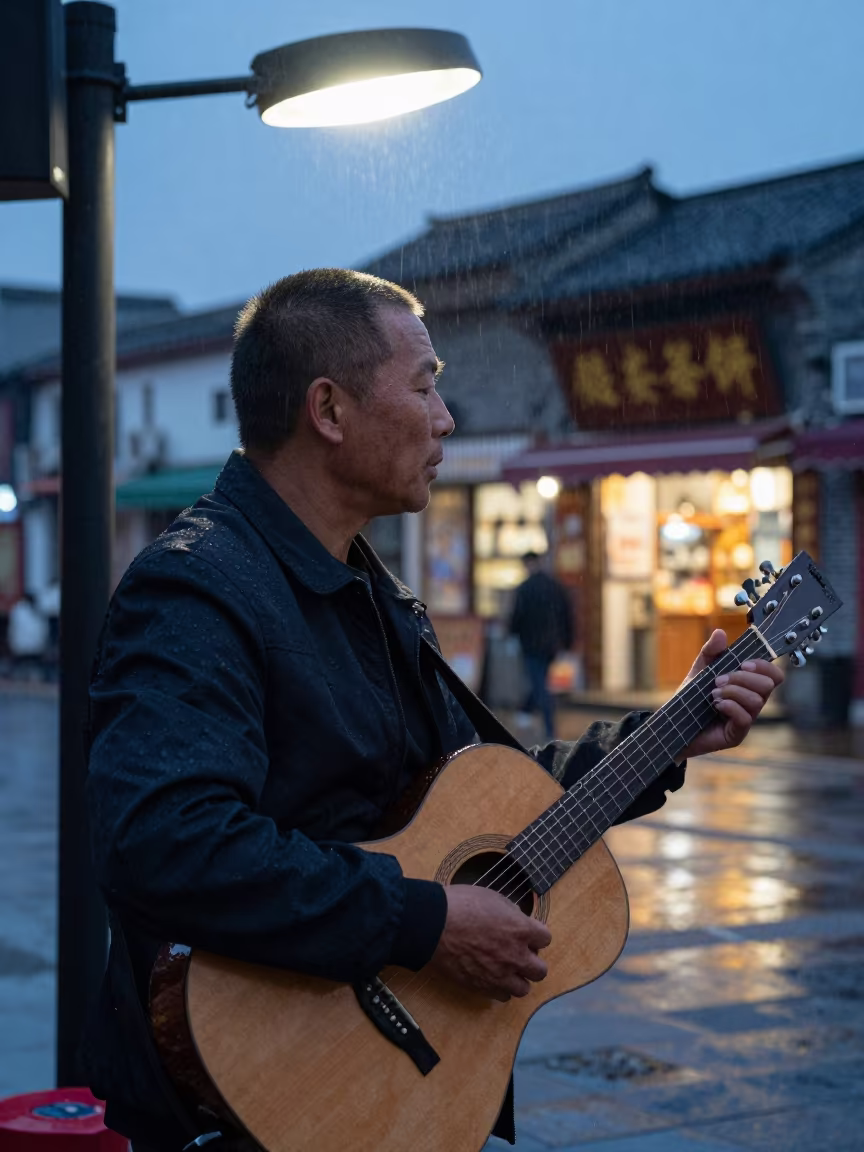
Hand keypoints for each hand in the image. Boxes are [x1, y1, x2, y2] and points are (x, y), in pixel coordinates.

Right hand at [429, 884, 550, 1001]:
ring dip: (518, 979)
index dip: (536, 935)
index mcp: (521, 929)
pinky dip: (500, 988)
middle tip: (519, 953)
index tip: (526, 932)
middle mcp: (515, 956)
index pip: (546, 939)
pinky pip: (501, 996)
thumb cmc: (461, 905)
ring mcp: (499, 974)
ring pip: (523, 989)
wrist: (434, 925)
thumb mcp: (492, 897)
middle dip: (532, 961)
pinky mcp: (482, 987)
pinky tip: (491, 976)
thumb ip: (511, 913)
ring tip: (506, 969)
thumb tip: (516, 921)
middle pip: (540, 970)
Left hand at [679, 629, 783, 759]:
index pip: (773, 675)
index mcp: (749, 685)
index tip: (744, 663)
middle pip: (768, 685)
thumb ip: (711, 651)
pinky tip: (716, 705)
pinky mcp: (737, 734)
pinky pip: (745, 718)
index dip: (764, 666)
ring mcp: (746, 719)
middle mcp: (752, 702)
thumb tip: (720, 633)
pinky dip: (730, 707)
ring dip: (733, 692)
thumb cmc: (692, 696)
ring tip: (714, 693)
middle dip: (743, 678)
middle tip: (719, 679)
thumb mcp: (700, 669)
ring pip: (757, 701)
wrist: (674, 722)